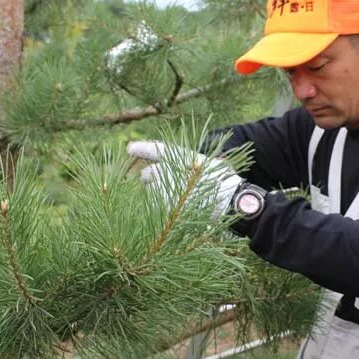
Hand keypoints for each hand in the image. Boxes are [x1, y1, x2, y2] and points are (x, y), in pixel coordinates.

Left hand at [126, 140, 242, 218]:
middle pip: (148, 173)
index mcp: (181, 157)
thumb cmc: (225, 182)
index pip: (156, 150)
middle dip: (149, 177)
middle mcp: (170, 171)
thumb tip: (177, 166)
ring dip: (158, 193)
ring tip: (177, 199)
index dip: (142, 148)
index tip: (129, 149)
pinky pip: (155, 207)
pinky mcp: (164, 206)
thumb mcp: (210, 164)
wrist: (230, 201)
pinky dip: (160, 207)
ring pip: (151, 191)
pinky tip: (175, 210)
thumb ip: (189, 163)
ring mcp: (165, 189)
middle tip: (159, 182)